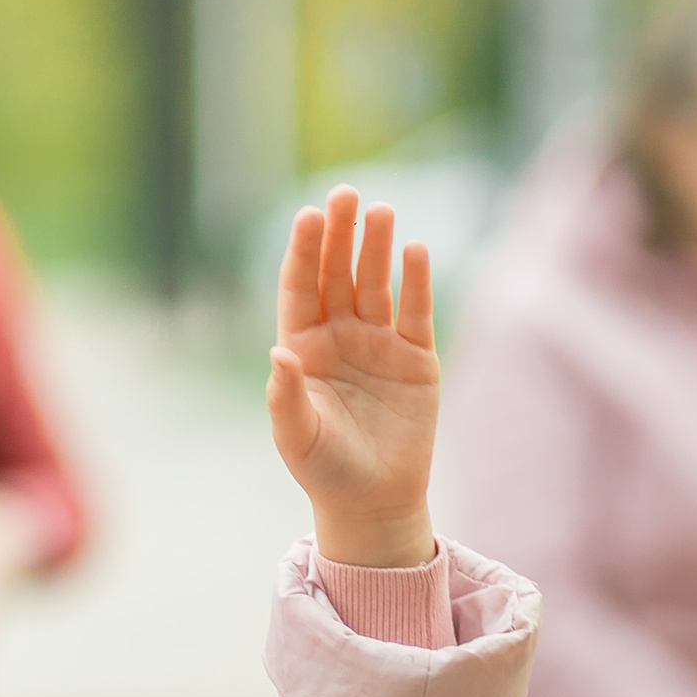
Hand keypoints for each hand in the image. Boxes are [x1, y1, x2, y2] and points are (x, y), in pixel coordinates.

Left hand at [269, 186, 438, 566]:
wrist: (373, 502)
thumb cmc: (325, 470)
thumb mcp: (298, 437)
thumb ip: (286, 396)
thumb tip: (280, 353)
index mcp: (302, 348)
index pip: (300, 289)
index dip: (304, 252)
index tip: (308, 217)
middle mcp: (339, 337)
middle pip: (337, 274)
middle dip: (340, 235)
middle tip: (346, 194)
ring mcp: (378, 343)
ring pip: (375, 284)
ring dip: (377, 248)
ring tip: (381, 211)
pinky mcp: (416, 358)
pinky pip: (415, 312)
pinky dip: (416, 283)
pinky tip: (414, 251)